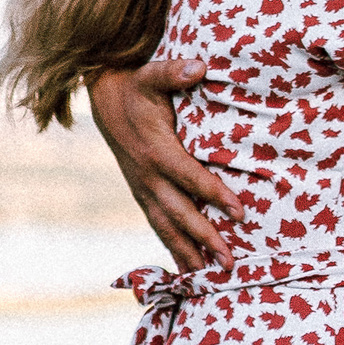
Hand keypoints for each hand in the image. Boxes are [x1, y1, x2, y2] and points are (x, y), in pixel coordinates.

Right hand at [85, 60, 243, 270]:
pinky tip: (188, 272)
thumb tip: (200, 66)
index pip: (190, 176)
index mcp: (156, 150)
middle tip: (230, 260)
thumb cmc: (134, 87)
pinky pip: (158, 226)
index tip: (240, 212)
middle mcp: (148, 177)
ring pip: (166, 227)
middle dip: (204, 238)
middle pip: (179, 212)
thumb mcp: (151, 75)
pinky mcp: (142, 195)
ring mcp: (143, 189)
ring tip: (209, 279)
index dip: (214, 194)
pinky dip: (173, 249)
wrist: (103, 101)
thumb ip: (174, 72)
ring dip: (188, 253)